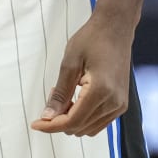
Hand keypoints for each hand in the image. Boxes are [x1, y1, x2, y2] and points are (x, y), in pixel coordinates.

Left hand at [31, 13, 132, 136]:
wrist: (116, 27)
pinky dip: (83, 117)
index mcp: (101, 91)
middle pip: (80, 127)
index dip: (51, 126)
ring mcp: (120, 105)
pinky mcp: (121, 104)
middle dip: (60, 119)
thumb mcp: (70, 63)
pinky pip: (98, 122)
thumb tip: (48, 117)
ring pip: (88, 129)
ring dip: (72, 119)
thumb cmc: (92, 39)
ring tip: (64, 95)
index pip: (72, 121)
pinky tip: (76, 99)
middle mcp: (114, 103)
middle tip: (53, 94)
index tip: (35, 123)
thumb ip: (60, 94)